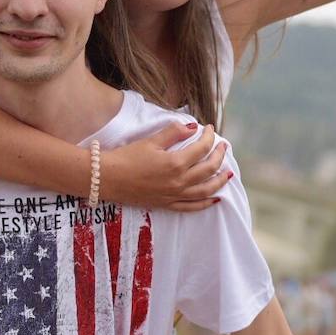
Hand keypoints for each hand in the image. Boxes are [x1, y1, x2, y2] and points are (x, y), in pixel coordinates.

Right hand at [100, 123, 230, 211]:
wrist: (107, 178)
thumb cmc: (126, 157)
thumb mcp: (150, 141)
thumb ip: (173, 133)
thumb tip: (193, 127)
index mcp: (175, 163)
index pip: (202, 148)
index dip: (209, 136)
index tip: (209, 128)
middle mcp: (179, 182)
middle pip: (209, 169)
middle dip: (219, 156)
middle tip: (223, 146)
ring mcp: (174, 195)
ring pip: (206, 190)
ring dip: (220, 181)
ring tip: (228, 173)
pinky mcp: (167, 204)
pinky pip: (192, 207)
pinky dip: (206, 203)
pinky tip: (215, 198)